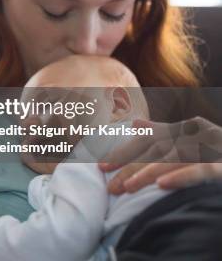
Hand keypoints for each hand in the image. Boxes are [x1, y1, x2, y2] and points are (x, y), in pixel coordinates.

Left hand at [99, 117, 221, 193]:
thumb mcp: (191, 139)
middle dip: (129, 168)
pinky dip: (180, 176)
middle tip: (110, 186)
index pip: (148, 141)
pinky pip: (200, 171)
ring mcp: (211, 148)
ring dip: (146, 174)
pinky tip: (161, 185)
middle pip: (155, 151)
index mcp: (186, 128)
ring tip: (126, 188)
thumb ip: (164, 131)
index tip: (101, 167)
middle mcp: (196, 133)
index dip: (123, 152)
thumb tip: (136, 122)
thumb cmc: (219, 150)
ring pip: (172, 160)